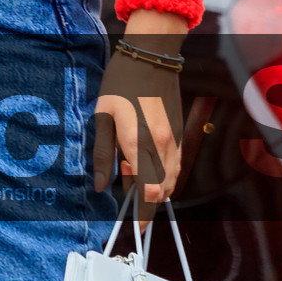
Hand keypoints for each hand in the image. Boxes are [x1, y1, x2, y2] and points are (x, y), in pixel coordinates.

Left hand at [92, 10, 187, 219]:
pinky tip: (148, 164)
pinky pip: (177, 167)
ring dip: (156, 189)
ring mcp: (176, 141)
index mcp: (139, 142)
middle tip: (127, 188)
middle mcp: (162, 145)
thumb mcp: (102, 117)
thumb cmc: (121, 83)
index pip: (146, 192)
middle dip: (146, 202)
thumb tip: (99, 186)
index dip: (141, 213)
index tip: (133, 224)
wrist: (151, 57)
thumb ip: (102, 155)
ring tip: (135, 174)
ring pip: (172, 181)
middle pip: (161, 192)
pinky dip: (165, 176)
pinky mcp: (182, 135)